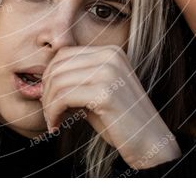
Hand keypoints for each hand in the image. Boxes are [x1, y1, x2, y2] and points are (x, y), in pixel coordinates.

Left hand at [41, 45, 180, 169]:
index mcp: (110, 52)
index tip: (50, 99)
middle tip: (49, 112)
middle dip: (47, 91)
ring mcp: (109, 72)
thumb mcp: (97, 92)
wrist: (150, 143)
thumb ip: (76, 80)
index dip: (50, 77)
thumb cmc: (120, 121)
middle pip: (58, 66)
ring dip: (49, 105)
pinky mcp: (105, 93)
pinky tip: (57, 125)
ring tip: (54, 121)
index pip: (64, 54)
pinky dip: (53, 112)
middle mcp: (110, 56)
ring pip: (58, 81)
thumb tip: (44, 80)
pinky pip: (63, 97)